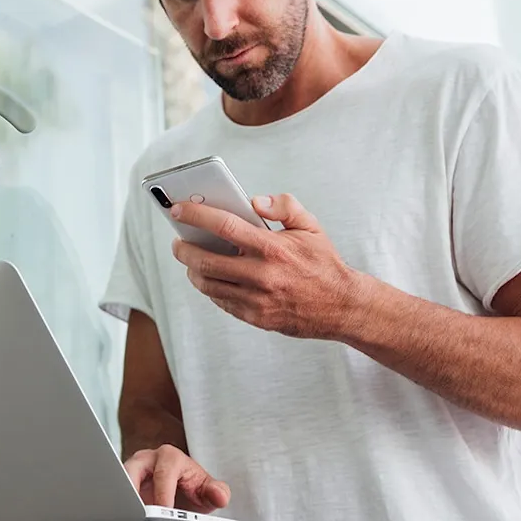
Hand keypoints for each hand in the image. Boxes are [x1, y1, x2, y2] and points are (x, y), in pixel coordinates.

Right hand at [124, 444, 230, 512]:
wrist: (180, 489)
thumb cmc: (191, 486)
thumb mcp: (207, 491)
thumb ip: (217, 492)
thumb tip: (220, 496)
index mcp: (169, 458)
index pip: (163, 474)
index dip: (163, 495)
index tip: (164, 513)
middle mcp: (147, 460)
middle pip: (133, 472)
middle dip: (135, 495)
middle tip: (139, 517)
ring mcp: (130, 471)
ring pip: (119, 482)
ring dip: (122, 502)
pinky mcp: (121, 484)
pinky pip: (115, 493)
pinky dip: (117, 507)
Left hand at [170, 193, 366, 339]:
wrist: (342, 306)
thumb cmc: (323, 264)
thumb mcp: (311, 227)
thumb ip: (285, 206)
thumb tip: (255, 202)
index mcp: (273, 248)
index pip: (225, 226)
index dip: (196, 215)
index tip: (178, 210)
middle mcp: (262, 275)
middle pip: (206, 261)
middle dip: (183, 249)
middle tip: (178, 241)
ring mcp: (257, 300)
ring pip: (209, 285)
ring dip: (193, 271)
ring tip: (191, 260)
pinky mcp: (256, 317)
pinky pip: (222, 302)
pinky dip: (212, 288)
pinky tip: (213, 278)